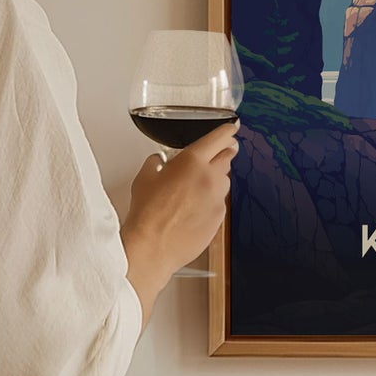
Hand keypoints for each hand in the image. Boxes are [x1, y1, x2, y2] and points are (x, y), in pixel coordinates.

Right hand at [121, 121, 239, 322]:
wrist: (153, 246)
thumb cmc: (147, 213)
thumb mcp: (144, 177)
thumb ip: (156, 163)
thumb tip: (159, 161)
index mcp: (192, 161)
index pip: (218, 138)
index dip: (227, 131)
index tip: (232, 128)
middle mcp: (210, 177)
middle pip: (227, 157)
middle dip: (223, 153)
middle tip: (217, 154)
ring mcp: (218, 199)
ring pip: (224, 181)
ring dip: (215, 179)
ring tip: (195, 188)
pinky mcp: (220, 218)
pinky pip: (220, 203)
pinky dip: (211, 201)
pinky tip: (194, 209)